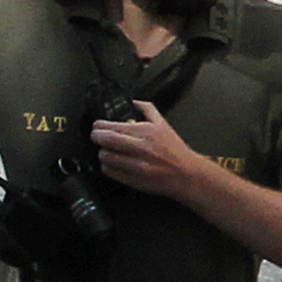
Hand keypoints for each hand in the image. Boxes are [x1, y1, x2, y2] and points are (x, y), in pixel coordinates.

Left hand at [89, 98, 207, 200]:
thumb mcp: (163, 124)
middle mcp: (140, 148)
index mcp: (146, 132)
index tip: (98, 126)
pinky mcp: (132, 179)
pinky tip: (115, 162)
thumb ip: (147, 110)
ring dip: (102, 152)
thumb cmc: (174, 150)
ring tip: (109, 150)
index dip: (99, 126)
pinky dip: (107, 166)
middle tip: (97, 137)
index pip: (111, 126)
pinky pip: (108, 171)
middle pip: (104, 140)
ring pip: (104, 156)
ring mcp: (135, 165)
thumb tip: (133, 102)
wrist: (185, 173)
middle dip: (96, 137)